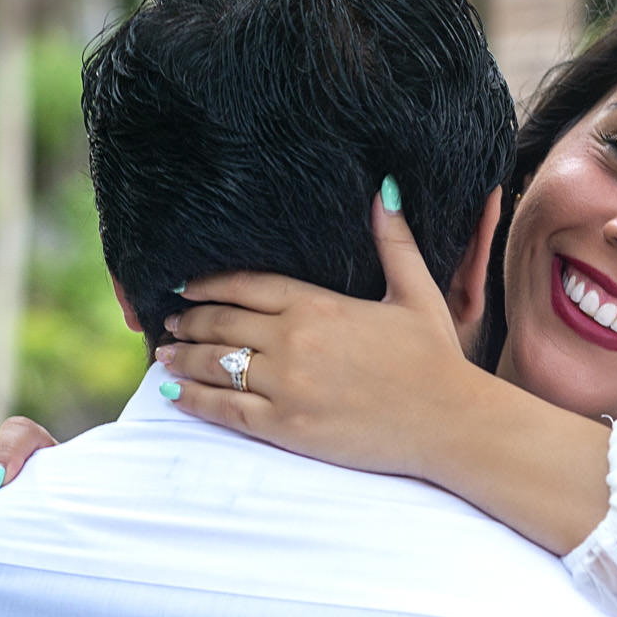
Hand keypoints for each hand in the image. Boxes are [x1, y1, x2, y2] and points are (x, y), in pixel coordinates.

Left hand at [161, 188, 481, 480]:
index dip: (208, 284)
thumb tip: (384, 188)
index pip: (246, 285)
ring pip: (214, 365)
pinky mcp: (285, 427)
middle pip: (221, 323)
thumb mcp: (417, 292)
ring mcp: (286, 386)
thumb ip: (393, 242)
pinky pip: (224, 409)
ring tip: (164, 353)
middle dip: (188, 320)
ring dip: (181, 357)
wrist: (452, 423)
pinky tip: (174, 392)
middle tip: (169, 320)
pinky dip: (192, 399)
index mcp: (319, 305)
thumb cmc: (437, 359)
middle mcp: (294, 341)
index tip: (185, 285)